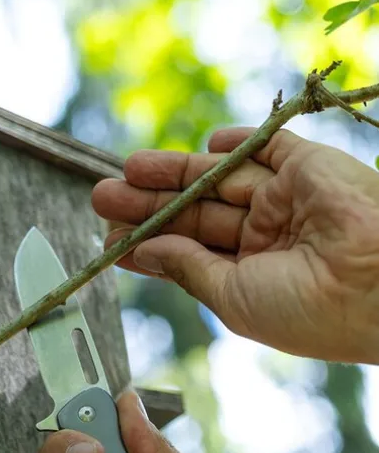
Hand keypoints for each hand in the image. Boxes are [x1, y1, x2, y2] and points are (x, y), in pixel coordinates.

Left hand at [92, 128, 378, 363]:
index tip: (107, 239)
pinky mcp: (311, 168)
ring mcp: (289, 201)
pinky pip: (270, 148)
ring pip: (219, 179)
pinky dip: (239, 144)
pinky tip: (207, 144)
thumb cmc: (303, 309)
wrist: (378, 287)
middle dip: (148, 204)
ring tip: (127, 169)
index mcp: (251, 275)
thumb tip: (143, 250)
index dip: (148, 242)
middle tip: (101, 196)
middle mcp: (267, 237)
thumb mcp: (230, 296)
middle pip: (195, 212)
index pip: (187, 251)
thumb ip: (187, 268)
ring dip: (174, 172)